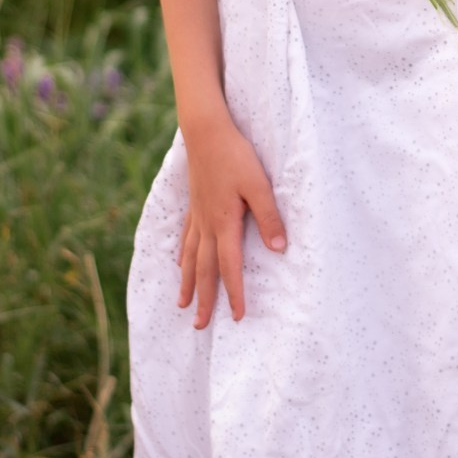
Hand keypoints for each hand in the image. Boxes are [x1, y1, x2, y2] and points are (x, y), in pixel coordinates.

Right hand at [175, 117, 286, 326]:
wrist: (205, 131)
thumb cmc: (235, 156)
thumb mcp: (258, 184)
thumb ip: (269, 216)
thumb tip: (278, 248)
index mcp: (225, 223)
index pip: (230, 267)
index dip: (234, 293)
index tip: (237, 317)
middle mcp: (207, 225)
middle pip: (204, 270)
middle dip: (204, 299)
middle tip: (200, 326)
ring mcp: (197, 215)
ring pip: (190, 257)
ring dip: (188, 283)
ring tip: (182, 305)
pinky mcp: (193, 204)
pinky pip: (185, 238)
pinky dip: (182, 256)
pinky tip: (178, 263)